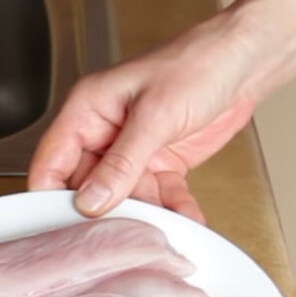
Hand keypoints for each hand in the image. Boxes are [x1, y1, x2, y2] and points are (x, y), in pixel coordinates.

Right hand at [28, 17, 258, 222]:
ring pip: (124, 198)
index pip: (51, 161)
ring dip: (146, 214)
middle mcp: (103, 132)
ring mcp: (130, 151)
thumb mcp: (156, 114)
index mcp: (86, 110)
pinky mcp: (159, 163)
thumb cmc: (198, 63)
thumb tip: (92, 199)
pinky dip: (174, 209)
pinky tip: (187, 216)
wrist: (245, 62)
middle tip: (120, 234)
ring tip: (163, 226)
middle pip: (85, 187)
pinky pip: (158, 196)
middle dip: (105, 212)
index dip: (50, 196)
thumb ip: (122, 162)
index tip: (63, 226)